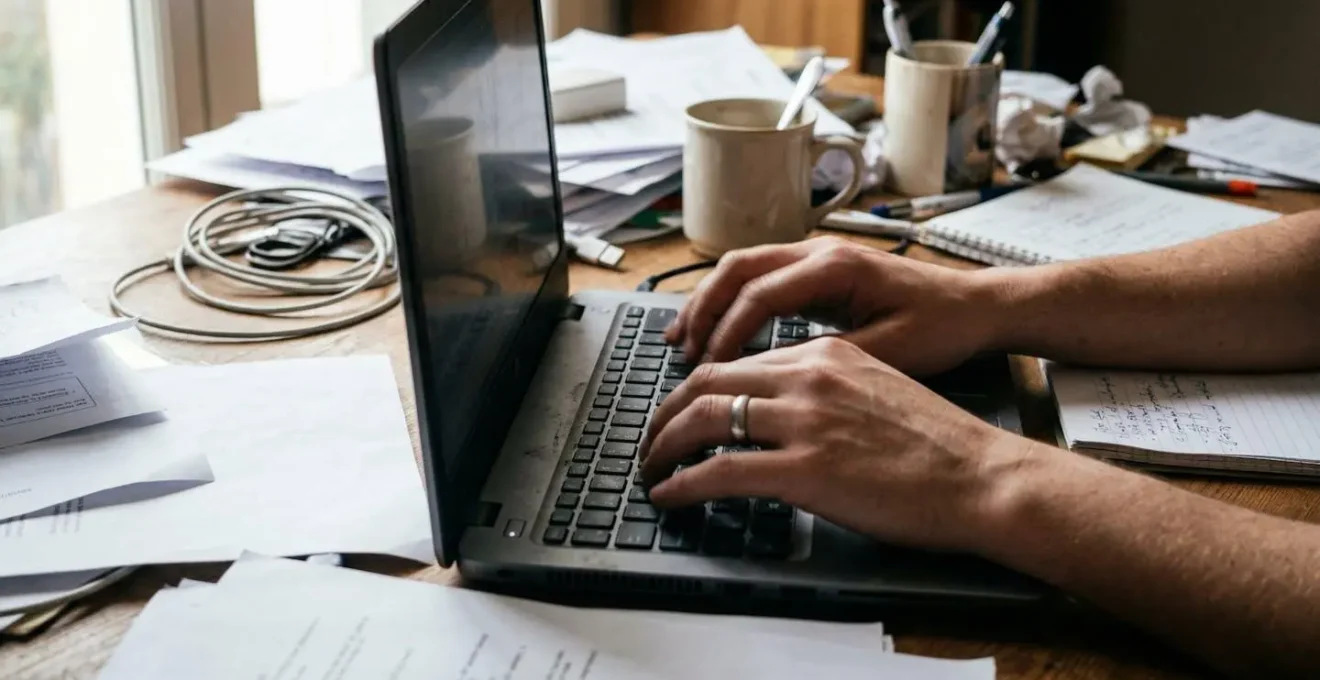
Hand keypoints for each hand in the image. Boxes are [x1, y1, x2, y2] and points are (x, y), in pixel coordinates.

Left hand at [640, 337, 1027, 550]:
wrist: (984, 476)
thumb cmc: (942, 445)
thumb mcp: (881, 388)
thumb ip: (830, 388)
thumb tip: (790, 409)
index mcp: (827, 354)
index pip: (740, 361)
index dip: (699, 386)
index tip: (683, 408)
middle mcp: (808, 376)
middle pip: (708, 381)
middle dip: (667, 412)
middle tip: (651, 438)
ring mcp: (804, 421)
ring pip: (703, 419)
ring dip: (663, 445)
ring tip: (650, 467)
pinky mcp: (803, 470)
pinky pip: (718, 470)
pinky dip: (682, 483)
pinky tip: (669, 495)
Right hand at [665, 237, 1003, 375]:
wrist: (979, 306)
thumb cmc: (944, 328)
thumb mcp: (890, 353)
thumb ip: (830, 359)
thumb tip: (772, 377)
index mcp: (835, 267)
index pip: (758, 294)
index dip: (726, 334)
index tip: (707, 373)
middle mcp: (819, 251)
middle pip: (737, 269)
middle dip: (702, 310)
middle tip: (678, 353)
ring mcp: (816, 257)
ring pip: (742, 269)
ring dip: (709, 303)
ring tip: (681, 342)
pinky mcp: (817, 273)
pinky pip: (759, 280)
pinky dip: (730, 304)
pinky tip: (717, 334)